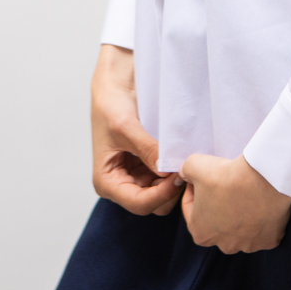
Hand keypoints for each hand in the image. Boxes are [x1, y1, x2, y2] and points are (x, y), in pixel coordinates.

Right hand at [90, 44, 182, 216]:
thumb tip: (167, 171)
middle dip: (169, 190)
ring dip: (173, 181)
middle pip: (152, 204)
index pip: (139, 203)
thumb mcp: (126, 128)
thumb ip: (147, 151)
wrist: (115, 85)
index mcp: (106, 182)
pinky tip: (180, 156)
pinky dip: (173, 171)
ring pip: (161, 194)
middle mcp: (120, 184)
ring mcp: (135, 176)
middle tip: (183, 166)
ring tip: (183, 160)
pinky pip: (164, 178)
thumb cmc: (111, 105)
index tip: (177, 175)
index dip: (160, 195)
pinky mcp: (146, 166)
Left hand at [180, 153, 290, 253]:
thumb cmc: (227, 176)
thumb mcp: (194, 165)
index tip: (202, 176)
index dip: (194, 189)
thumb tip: (185, 172)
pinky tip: (262, 201)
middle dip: (217, 205)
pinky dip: (263, 217)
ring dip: (241, 214)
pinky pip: (264, 229)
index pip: (191, 209)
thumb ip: (185, 170)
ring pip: (241, 228)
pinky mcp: (270, 240)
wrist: (264, 178)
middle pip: (216, 222)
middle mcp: (224, 245)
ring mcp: (249, 245)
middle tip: (224, 184)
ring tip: (245, 191)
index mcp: (200, 234)